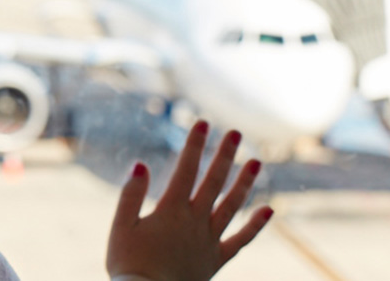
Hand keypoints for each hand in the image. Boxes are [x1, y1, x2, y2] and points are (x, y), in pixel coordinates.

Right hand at [106, 121, 272, 280]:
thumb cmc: (129, 266)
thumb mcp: (121, 228)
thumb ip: (130, 195)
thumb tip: (140, 164)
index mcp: (171, 210)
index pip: (186, 169)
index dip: (195, 144)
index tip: (202, 122)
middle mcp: (195, 221)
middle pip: (213, 182)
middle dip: (224, 155)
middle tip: (236, 133)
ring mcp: (209, 240)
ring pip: (232, 206)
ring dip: (244, 183)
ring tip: (255, 162)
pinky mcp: (216, 259)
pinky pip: (240, 240)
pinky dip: (255, 225)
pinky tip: (269, 210)